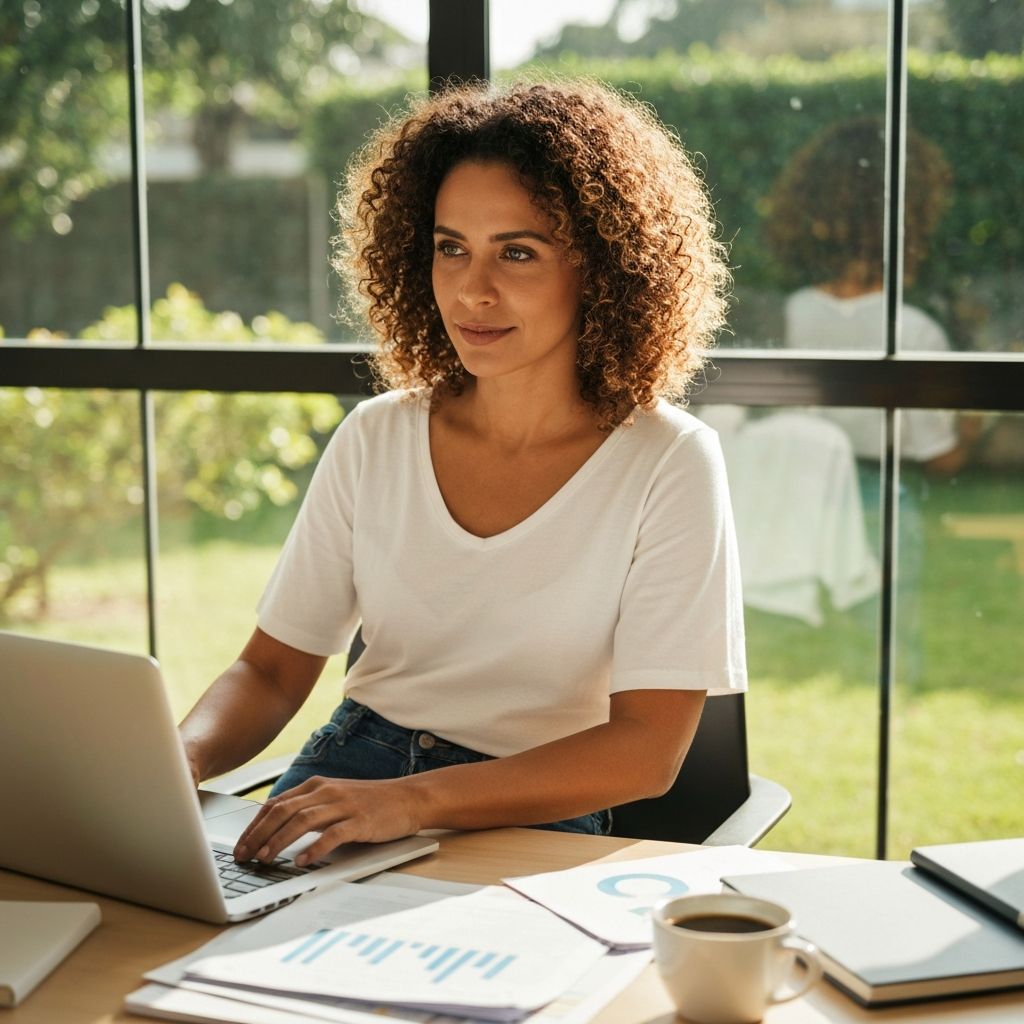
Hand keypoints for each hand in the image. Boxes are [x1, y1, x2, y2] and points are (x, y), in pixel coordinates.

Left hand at [233, 775, 421, 865]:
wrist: (409, 797)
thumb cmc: (370, 802)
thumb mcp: (335, 799)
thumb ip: (308, 808)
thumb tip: (274, 830)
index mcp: (317, 785)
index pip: (276, 803)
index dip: (254, 826)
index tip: (240, 846)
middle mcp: (327, 791)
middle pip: (284, 810)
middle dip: (259, 835)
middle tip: (244, 856)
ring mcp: (344, 805)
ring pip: (303, 820)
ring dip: (280, 841)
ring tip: (265, 859)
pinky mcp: (361, 821)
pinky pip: (333, 834)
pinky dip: (314, 848)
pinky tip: (301, 861)